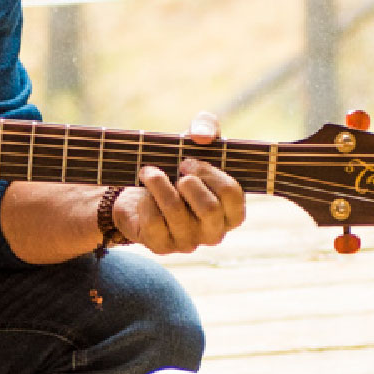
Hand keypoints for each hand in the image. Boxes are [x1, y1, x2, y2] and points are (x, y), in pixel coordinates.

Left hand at [116, 112, 245, 254]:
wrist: (141, 192)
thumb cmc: (178, 169)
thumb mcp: (195, 143)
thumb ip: (206, 127)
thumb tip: (201, 135)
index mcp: (231, 212)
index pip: (232, 194)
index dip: (209, 173)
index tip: (189, 162)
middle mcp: (214, 232)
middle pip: (209, 208)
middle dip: (188, 182)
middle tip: (176, 168)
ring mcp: (188, 242)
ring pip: (176, 212)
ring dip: (159, 184)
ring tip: (149, 172)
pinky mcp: (162, 246)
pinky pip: (154, 222)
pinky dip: (146, 199)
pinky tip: (144, 192)